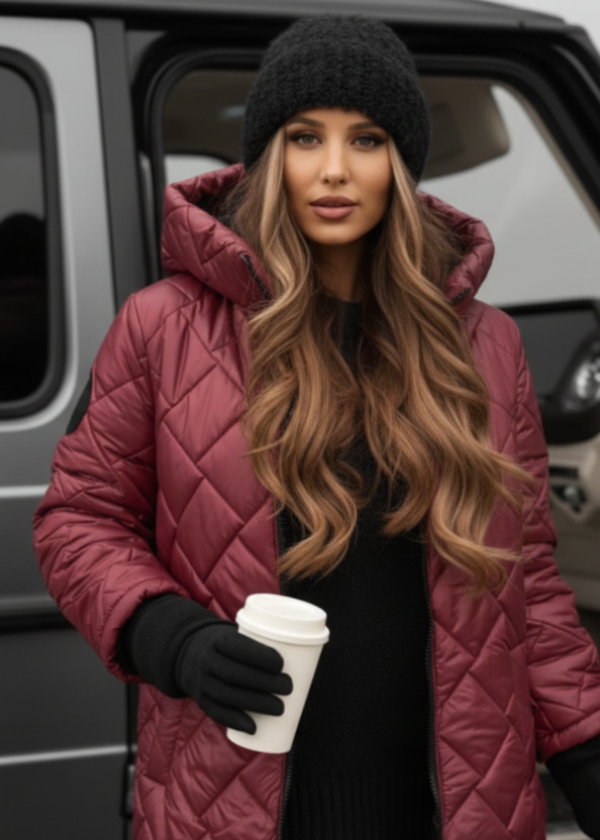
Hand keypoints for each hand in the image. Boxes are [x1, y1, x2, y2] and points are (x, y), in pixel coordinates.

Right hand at [175, 622, 292, 733]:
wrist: (191, 654)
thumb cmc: (230, 646)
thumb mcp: (238, 635)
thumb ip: (262, 644)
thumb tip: (305, 653)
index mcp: (217, 640)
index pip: (235, 646)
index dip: (259, 655)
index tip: (282, 664)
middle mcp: (206, 660)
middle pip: (234, 674)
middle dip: (264, 683)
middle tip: (289, 687)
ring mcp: (201, 682)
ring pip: (226, 695)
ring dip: (255, 704)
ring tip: (281, 708)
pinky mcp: (201, 699)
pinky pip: (215, 712)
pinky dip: (235, 721)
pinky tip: (254, 729)